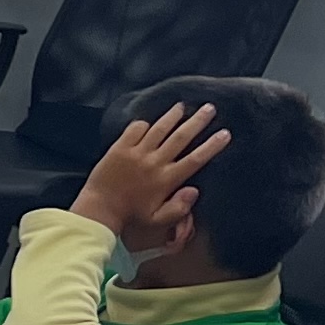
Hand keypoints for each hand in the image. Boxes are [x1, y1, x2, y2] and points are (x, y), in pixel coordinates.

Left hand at [72, 99, 228, 255]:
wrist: (99, 208)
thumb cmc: (130, 216)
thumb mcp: (157, 219)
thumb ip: (178, 208)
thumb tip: (195, 190)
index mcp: (166, 179)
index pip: (195, 159)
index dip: (212, 145)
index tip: (225, 133)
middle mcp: (154, 163)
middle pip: (181, 137)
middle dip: (197, 121)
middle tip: (210, 108)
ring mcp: (136, 153)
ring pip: (159, 129)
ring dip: (173, 116)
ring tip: (183, 105)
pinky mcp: (119, 148)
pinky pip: (135, 129)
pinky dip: (144, 123)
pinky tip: (150, 121)